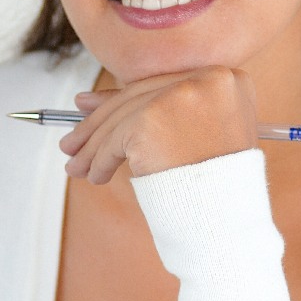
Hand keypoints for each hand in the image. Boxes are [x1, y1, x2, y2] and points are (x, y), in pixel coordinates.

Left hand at [59, 65, 259, 184]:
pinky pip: (116, 138)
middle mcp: (208, 79)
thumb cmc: (213, 186)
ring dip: (94, 146)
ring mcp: (181, 96)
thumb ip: (149, 111)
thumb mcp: (193, 139)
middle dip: (100, 124)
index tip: (89, 111)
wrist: (225, 221)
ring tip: (78, 167)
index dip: (123, 101)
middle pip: (139, 97)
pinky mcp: (152, 118)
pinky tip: (96, 175)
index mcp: (227, 80)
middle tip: (73, 143)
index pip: (162, 85)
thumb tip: (83, 101)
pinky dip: (101, 159)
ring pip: (123, 118)